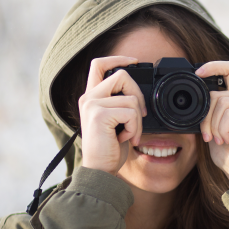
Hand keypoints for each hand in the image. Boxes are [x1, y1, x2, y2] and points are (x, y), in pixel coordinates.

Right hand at [78, 56, 146, 175]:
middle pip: (122, 75)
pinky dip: (134, 128)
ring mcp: (92, 105)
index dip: (118, 58)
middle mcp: (88, 98)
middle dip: (139, 95)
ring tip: (128, 134)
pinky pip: (131, 112)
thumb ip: (120, 104)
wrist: (99, 170)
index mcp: (91, 97)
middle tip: (139, 116)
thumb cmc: (109, 149)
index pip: (99, 64)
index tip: (135, 61)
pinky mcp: (99, 115)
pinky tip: (124, 139)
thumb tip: (139, 95)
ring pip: (131, 98)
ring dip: (137, 121)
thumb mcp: (115, 122)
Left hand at [196, 61, 228, 184]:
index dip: (213, 66)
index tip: (197, 73)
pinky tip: (227, 139)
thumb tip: (194, 101)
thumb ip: (208, 113)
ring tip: (219, 139)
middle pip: (217, 94)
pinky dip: (222, 128)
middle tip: (207, 136)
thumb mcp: (213, 129)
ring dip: (213, 125)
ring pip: (222, 103)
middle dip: (205, 117)